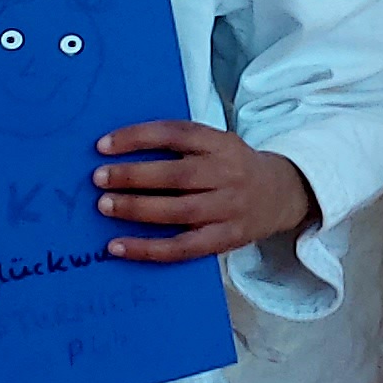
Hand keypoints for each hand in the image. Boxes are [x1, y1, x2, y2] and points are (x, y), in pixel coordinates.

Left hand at [91, 120, 319, 263]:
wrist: (283, 194)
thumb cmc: (234, 167)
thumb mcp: (217, 145)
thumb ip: (180, 146)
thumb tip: (119, 154)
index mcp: (223, 144)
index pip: (177, 134)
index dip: (138, 137)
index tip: (103, 145)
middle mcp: (229, 174)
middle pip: (178, 175)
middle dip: (134, 176)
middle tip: (99, 178)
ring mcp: (230, 209)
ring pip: (180, 211)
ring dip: (138, 209)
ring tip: (105, 206)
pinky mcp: (226, 238)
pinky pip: (183, 247)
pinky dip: (148, 249)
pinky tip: (118, 246)